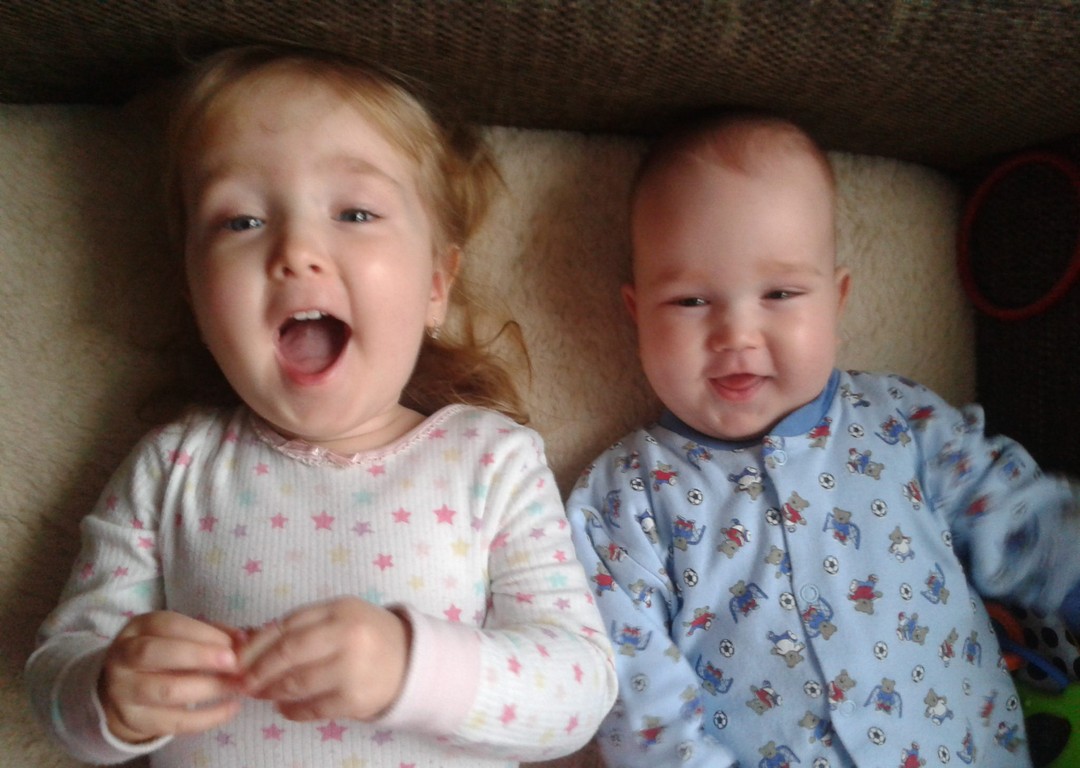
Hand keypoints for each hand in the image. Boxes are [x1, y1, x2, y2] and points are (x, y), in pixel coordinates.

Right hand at [99, 611, 243, 742]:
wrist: (125, 692)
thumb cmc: (164, 656)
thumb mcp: (180, 637)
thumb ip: (211, 634)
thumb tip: (244, 639)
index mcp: (138, 628)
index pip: (168, 625)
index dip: (203, 634)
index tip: (233, 644)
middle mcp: (123, 657)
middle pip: (155, 654)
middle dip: (198, 657)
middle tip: (233, 664)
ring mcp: (124, 690)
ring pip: (164, 690)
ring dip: (207, 688)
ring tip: (235, 686)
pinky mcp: (135, 720)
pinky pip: (173, 722)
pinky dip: (206, 718)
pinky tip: (230, 709)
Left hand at [240, 597, 409, 721]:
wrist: (410, 661)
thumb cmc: (366, 635)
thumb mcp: (338, 617)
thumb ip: (301, 626)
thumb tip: (248, 642)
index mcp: (340, 609)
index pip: (286, 625)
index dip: (256, 644)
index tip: (237, 658)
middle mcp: (348, 635)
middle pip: (288, 652)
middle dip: (258, 669)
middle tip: (242, 682)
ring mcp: (353, 669)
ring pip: (297, 683)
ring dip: (271, 691)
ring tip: (261, 694)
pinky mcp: (356, 699)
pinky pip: (313, 708)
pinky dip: (292, 710)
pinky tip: (284, 707)